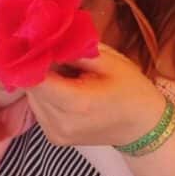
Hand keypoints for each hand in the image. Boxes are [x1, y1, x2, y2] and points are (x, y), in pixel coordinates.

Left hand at [26, 44, 164, 147]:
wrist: (143, 128)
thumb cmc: (132, 91)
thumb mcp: (110, 61)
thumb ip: (75, 49)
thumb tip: (47, 37)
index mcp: (75, 103)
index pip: (33, 78)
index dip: (33, 58)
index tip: (41, 42)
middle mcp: (59, 122)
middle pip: (31, 87)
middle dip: (41, 68)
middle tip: (63, 56)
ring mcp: (55, 133)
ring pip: (32, 97)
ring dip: (45, 82)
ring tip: (70, 75)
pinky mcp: (53, 138)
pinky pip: (40, 108)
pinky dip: (49, 95)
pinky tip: (69, 90)